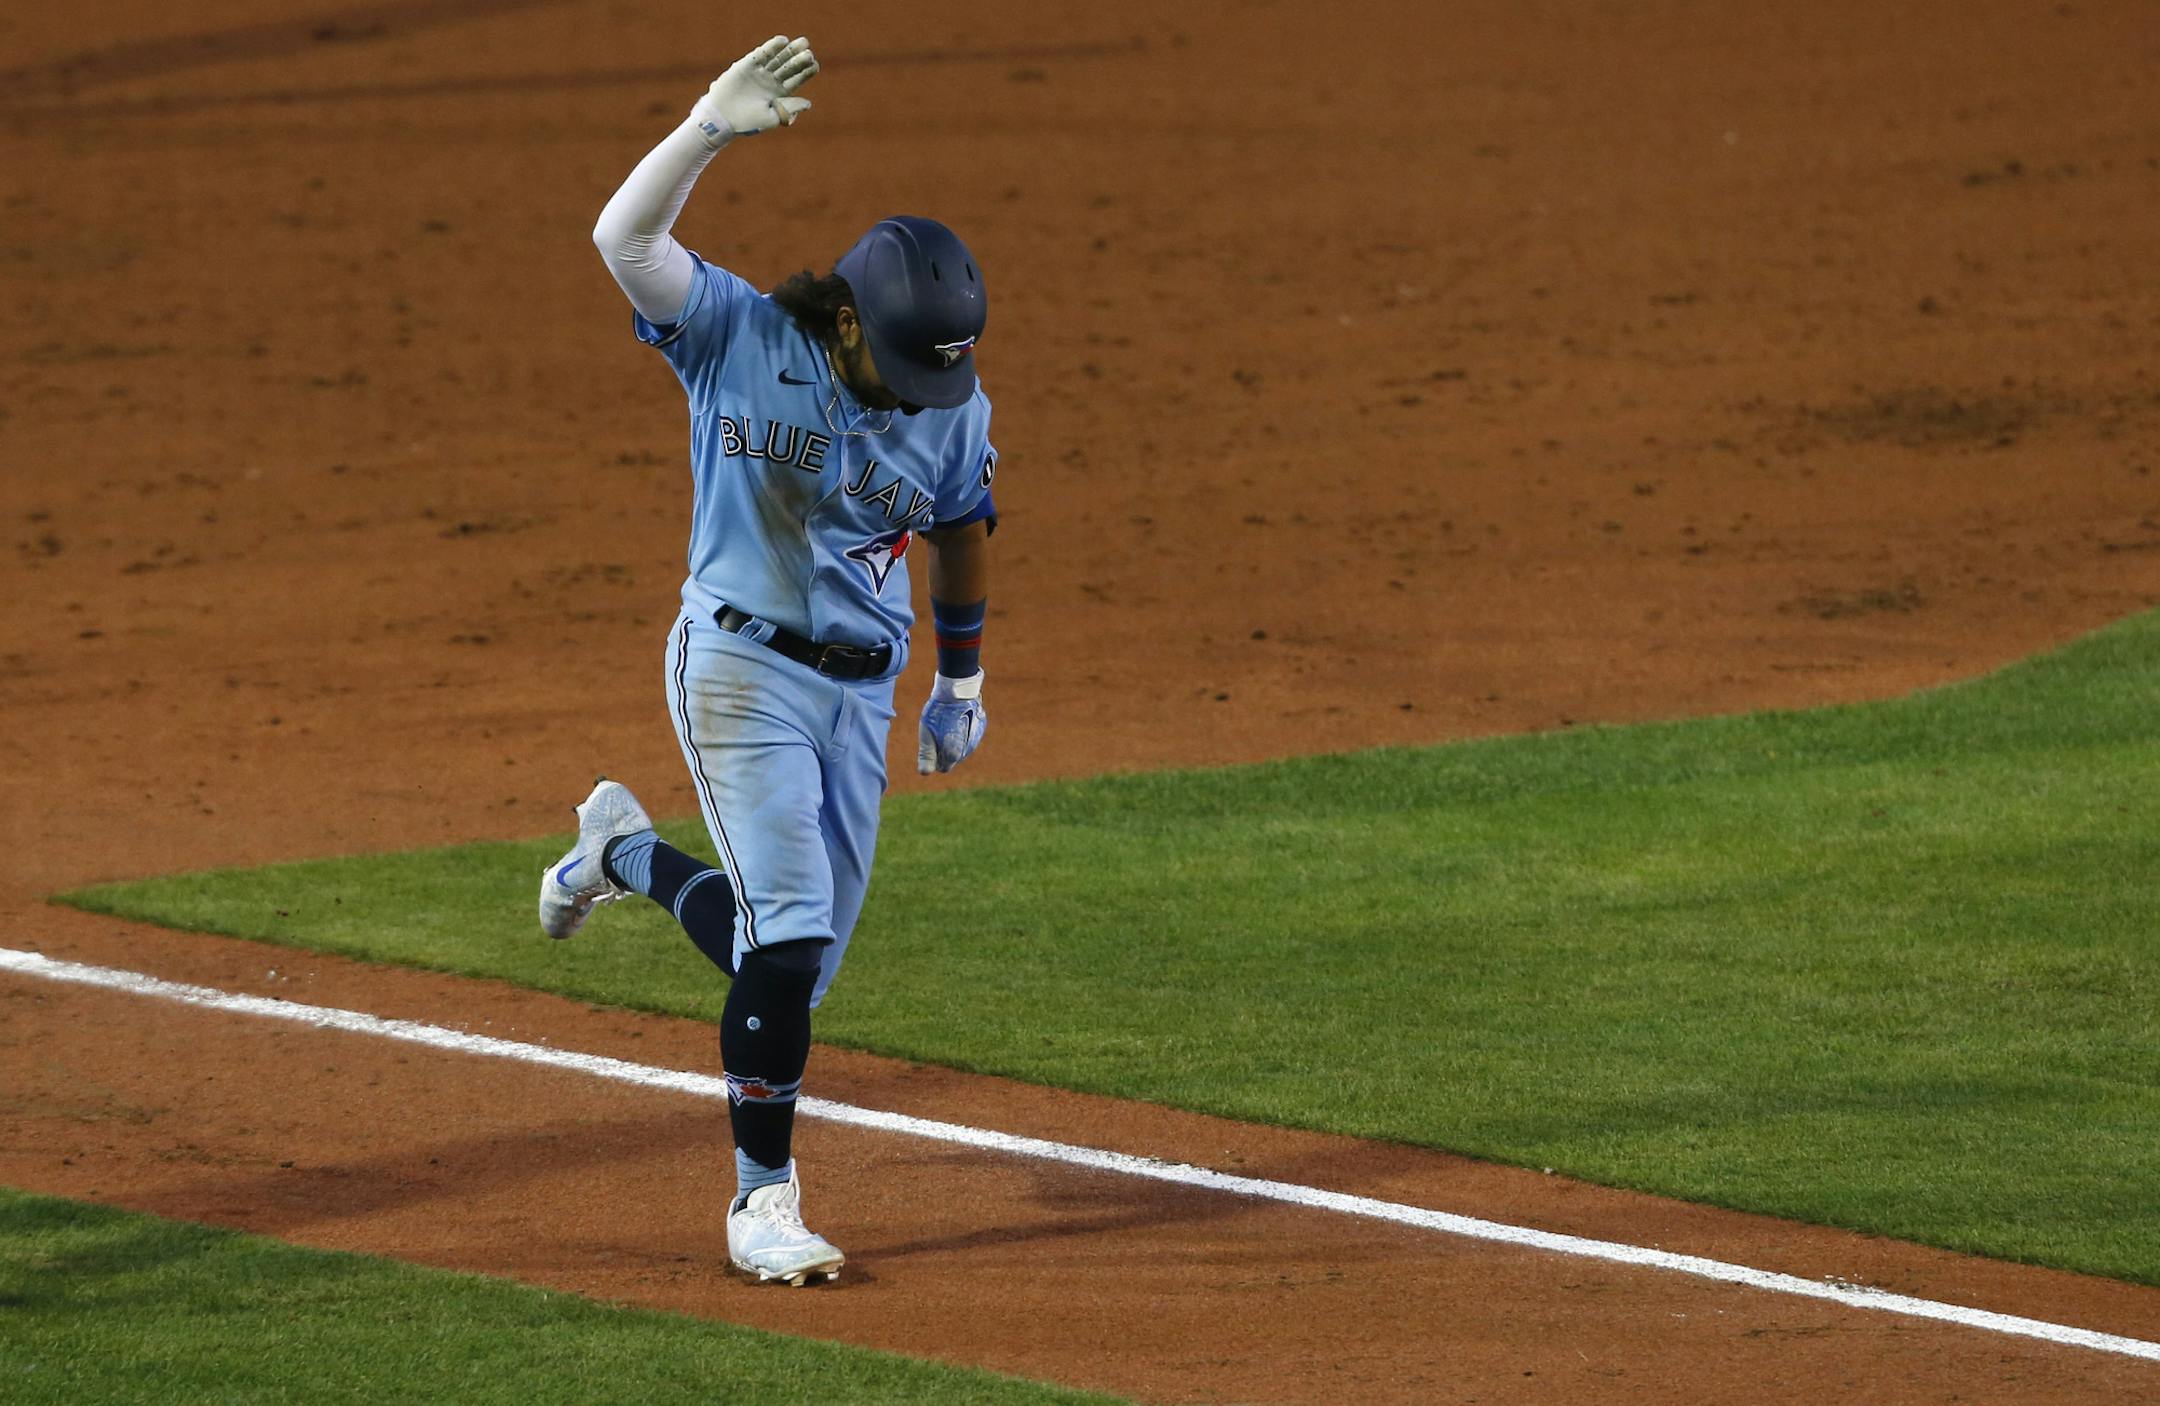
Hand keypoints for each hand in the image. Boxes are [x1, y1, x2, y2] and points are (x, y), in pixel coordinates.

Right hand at [695, 35, 817, 140]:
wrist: (723, 118)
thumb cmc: (748, 122)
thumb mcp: (772, 117)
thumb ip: (789, 108)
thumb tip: (808, 103)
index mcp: (779, 94)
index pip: (796, 80)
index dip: (805, 72)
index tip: (815, 65)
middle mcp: (770, 81)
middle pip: (788, 66)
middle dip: (799, 59)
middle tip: (809, 51)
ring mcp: (759, 72)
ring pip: (777, 59)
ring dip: (789, 51)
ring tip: (803, 43)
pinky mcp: (746, 65)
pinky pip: (760, 54)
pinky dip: (771, 47)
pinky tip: (782, 40)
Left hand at [917, 671, 986, 773]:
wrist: (957, 692)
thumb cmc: (938, 713)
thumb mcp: (927, 734)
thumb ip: (926, 755)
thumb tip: (924, 773)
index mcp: (953, 754)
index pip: (943, 768)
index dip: (935, 759)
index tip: (931, 743)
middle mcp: (967, 751)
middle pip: (952, 758)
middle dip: (944, 750)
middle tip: (937, 731)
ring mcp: (975, 740)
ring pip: (961, 748)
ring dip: (954, 741)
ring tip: (947, 722)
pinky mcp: (980, 729)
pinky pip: (969, 736)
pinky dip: (962, 731)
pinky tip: (956, 718)